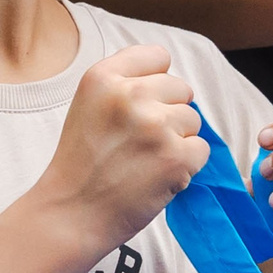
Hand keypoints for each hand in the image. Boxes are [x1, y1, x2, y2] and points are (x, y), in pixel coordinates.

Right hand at [35, 44, 209, 255]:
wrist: (70, 214)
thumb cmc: (81, 164)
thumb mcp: (89, 106)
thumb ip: (126, 85)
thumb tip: (173, 86)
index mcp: (104, 77)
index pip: (158, 57)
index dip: (156, 83)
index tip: (141, 107)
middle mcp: (130, 95)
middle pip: (181, 89)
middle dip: (169, 114)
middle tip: (139, 142)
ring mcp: (155, 126)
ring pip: (193, 120)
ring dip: (178, 141)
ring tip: (145, 161)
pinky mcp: (175, 157)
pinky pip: (201, 150)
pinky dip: (186, 166)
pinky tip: (157, 176)